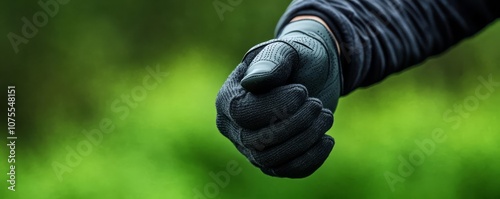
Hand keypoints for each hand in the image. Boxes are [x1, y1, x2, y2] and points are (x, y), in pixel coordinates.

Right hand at [216, 18, 341, 177]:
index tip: (302, 91)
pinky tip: (327, 139)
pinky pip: (286, 171)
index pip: (243, 114)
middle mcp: (232, 127)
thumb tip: (251, 83)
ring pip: (271, 161)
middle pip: (257, 143)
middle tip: (318, 104)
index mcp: (228, 98)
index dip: (276, 108)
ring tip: (326, 116)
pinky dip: (311, 159)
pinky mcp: (271, 160)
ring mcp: (250, 147)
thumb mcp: (288, 51)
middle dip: (295, 125)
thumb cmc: (297, 57)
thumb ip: (271, 62)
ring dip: (305, 141)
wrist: (315, 72)